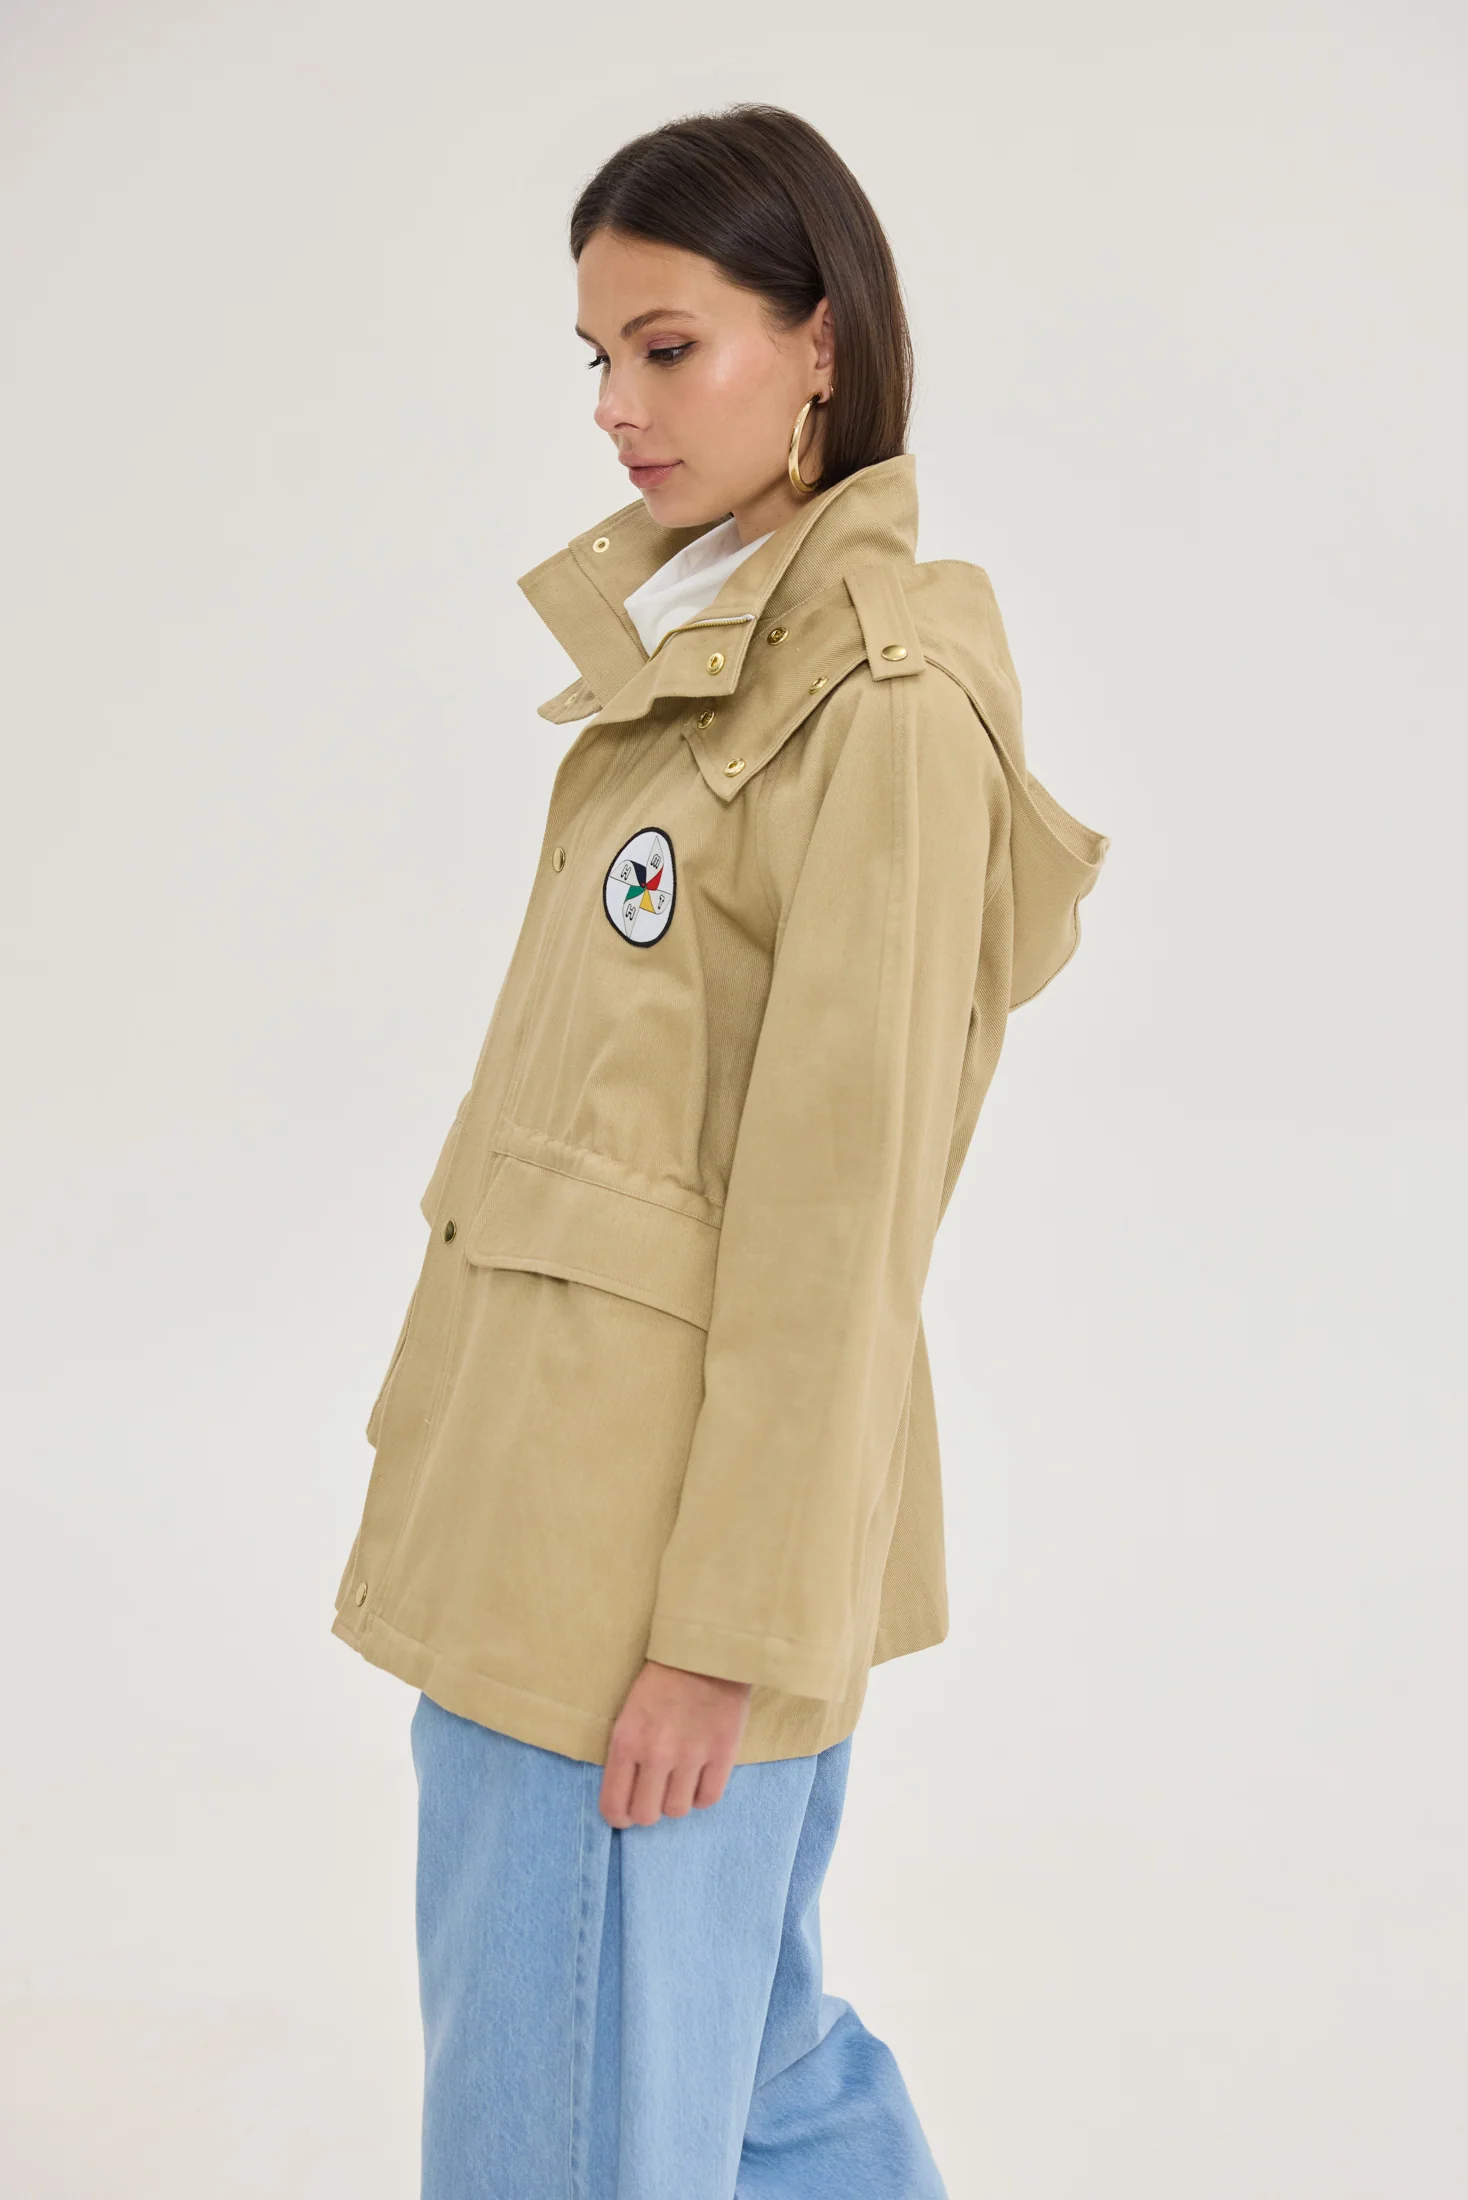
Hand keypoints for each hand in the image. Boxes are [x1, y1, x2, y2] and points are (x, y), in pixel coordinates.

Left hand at [599, 1658, 752, 1826]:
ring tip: (680, 1781)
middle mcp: (656, 1754)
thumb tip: (628, 1794)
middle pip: (647, 1815)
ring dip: (677, 1800)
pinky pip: (709, 1798)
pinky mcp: (723, 1753)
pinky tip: (701, 1778)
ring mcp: (691, 1755)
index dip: (620, 1817)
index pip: (615, 1805)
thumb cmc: (661, 1678)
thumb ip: (627, 1753)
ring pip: (678, 1810)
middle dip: (649, 1811)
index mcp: (626, 1742)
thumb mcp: (629, 1713)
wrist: (704, 1650)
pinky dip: (703, 1794)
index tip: (627, 1813)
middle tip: (655, 1796)